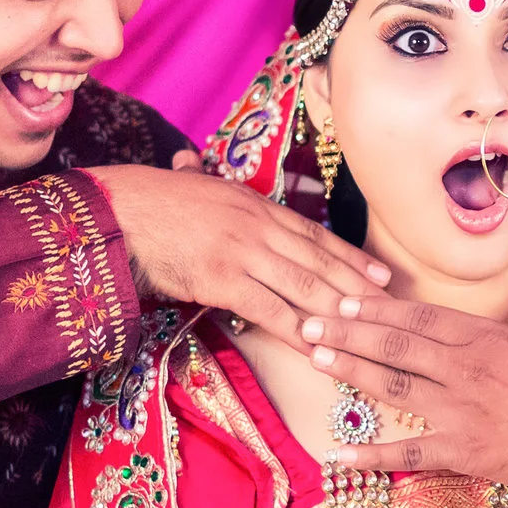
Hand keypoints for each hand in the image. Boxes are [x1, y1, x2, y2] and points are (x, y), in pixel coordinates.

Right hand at [86, 163, 389, 354]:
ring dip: (338, 314)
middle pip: (319, 262)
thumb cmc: (147, 202)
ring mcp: (242, 252)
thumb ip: (201, 180)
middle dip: (358, 290)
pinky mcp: (222, 279)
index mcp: (254, 205)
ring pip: (303, 287)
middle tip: (390, 312)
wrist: (116, 211)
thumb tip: (191, 160)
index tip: (380, 276)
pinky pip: (269, 311)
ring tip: (368, 334)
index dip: (351, 258)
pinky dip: (298, 331)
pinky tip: (318, 348)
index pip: (315, 234)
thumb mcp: (188, 185)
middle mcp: (257, 226)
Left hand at [298, 275, 507, 489]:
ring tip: (316, 358)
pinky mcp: (461, 451)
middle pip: (396, 345)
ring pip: (392, 385)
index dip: (381, 307)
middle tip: (310, 322)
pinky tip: (336, 454)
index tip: (348, 298)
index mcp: (488, 339)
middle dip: (350, 331)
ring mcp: (458, 410)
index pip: (422, 317)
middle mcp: (465, 369)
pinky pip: (407, 453)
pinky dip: (370, 456)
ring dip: (351, 370)